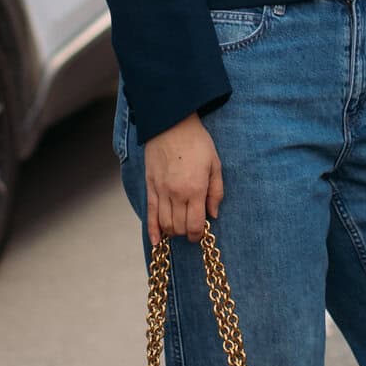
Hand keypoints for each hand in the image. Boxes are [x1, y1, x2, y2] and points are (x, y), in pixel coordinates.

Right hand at [143, 113, 222, 245]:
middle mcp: (177, 193)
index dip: (198, 234)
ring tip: (178, 229)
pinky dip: (153, 230)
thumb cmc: (197, 142)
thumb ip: (216, 192)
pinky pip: (150, 213)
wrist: (171, 124)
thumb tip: (214, 214)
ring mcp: (161, 190)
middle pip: (179, 227)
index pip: (195, 224)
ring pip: (165, 223)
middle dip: (186, 234)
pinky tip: (157, 240)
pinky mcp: (150, 186)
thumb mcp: (215, 165)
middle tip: (191, 230)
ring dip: (173, 231)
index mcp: (196, 189)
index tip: (201, 233)